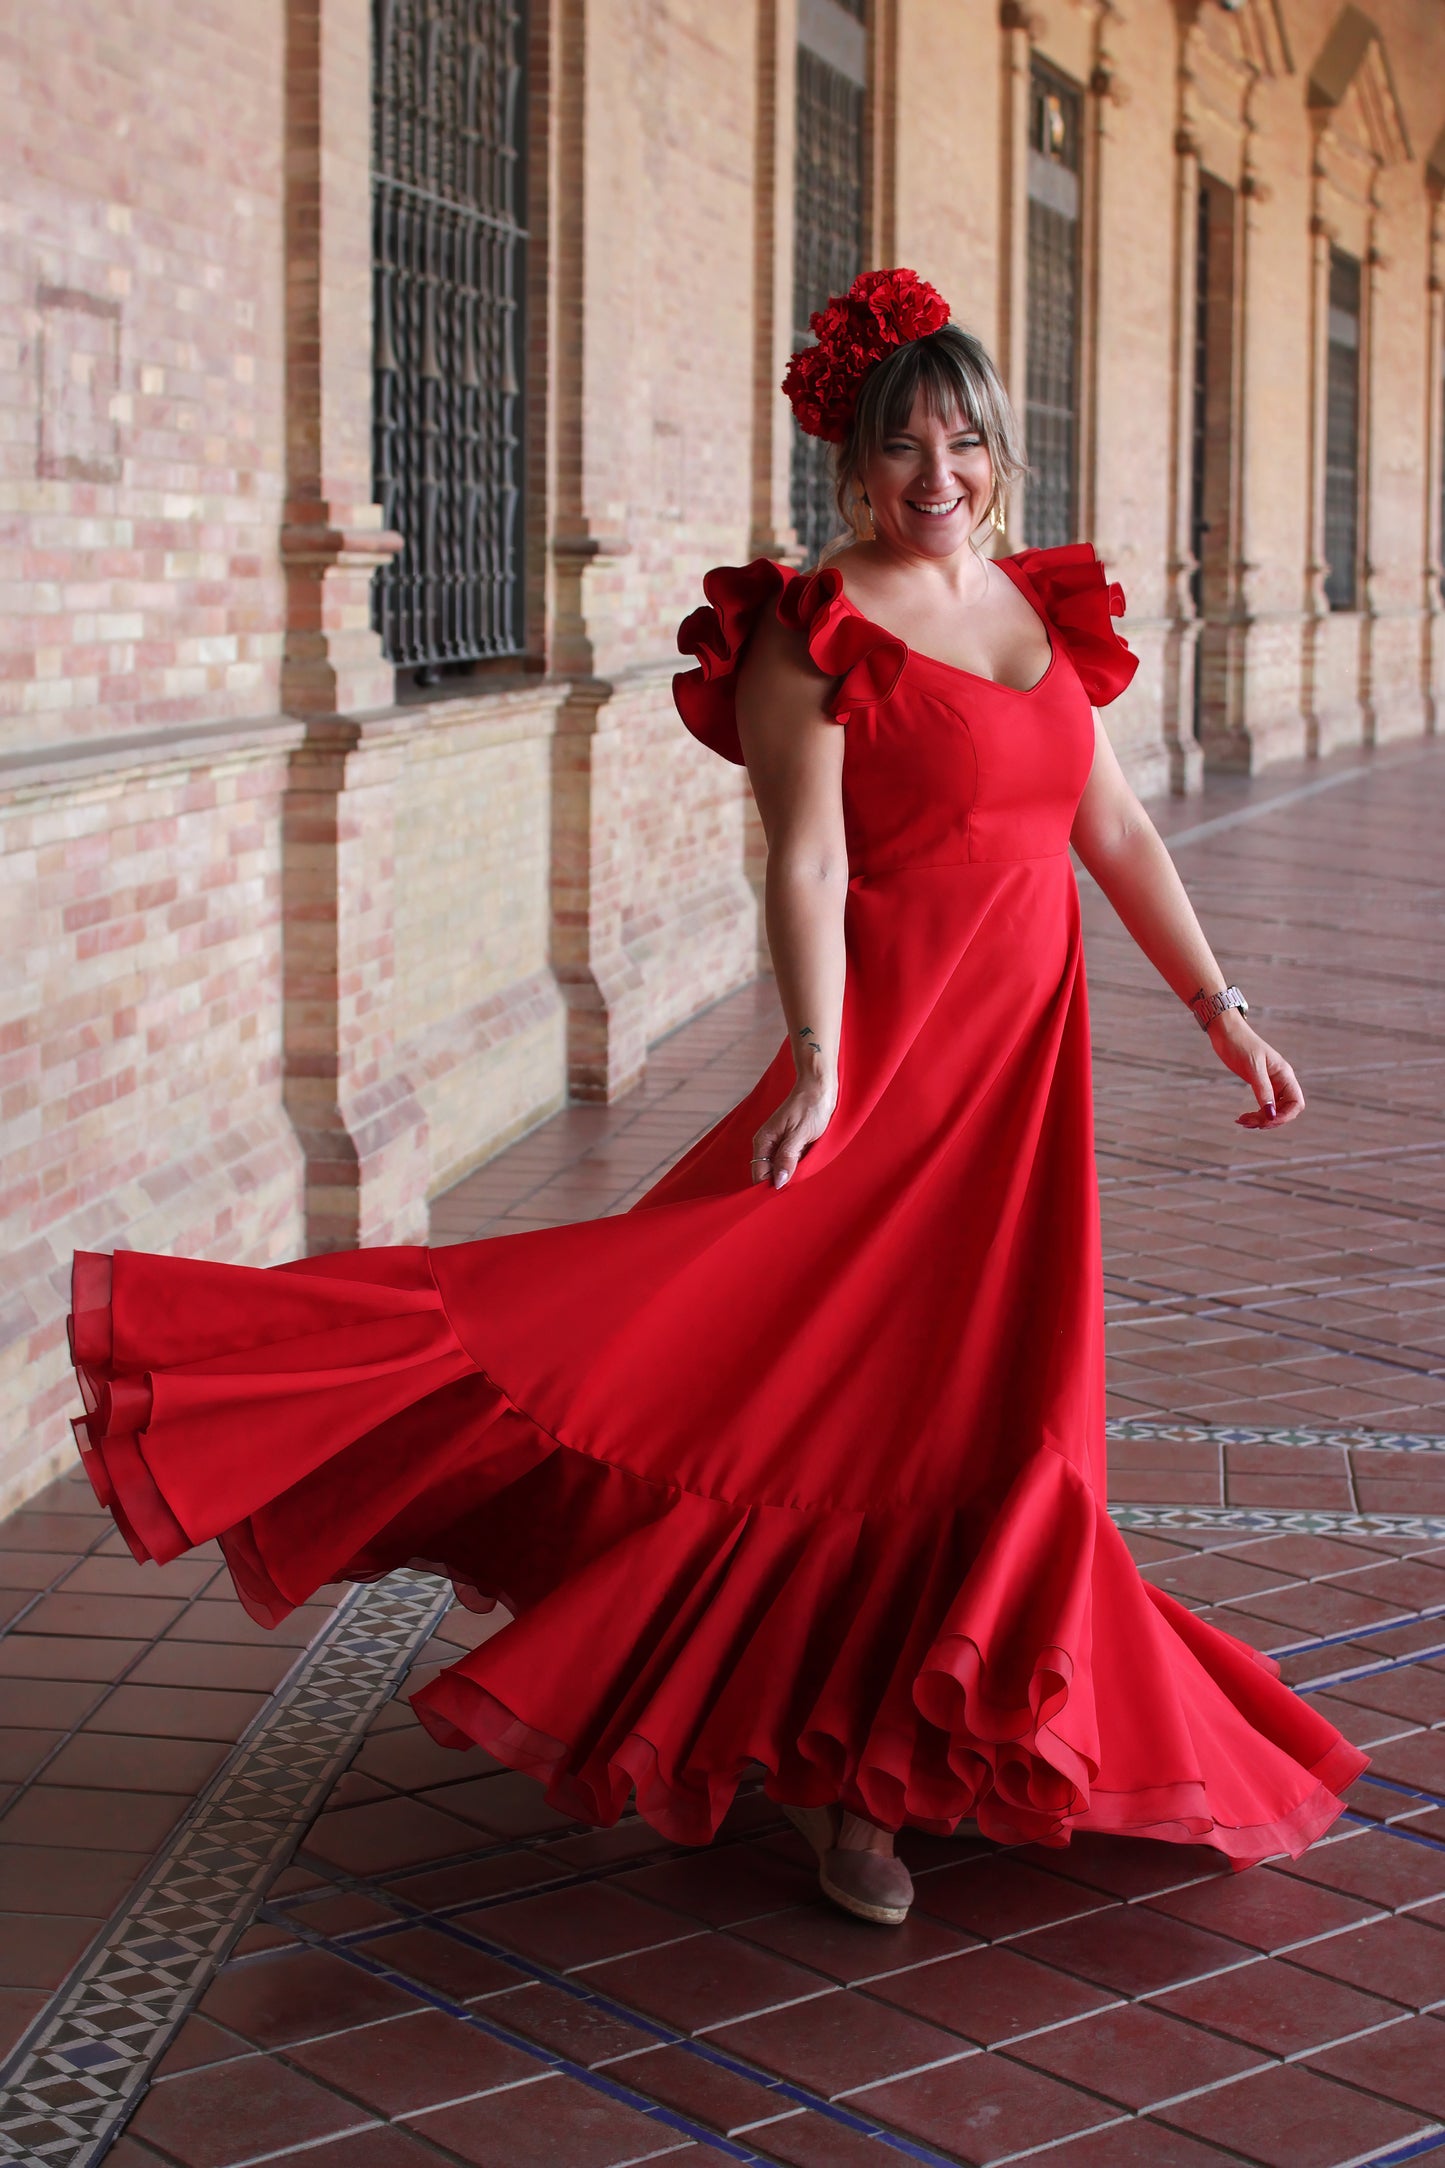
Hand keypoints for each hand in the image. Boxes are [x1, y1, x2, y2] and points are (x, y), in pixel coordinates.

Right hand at [751, 1078, 836, 1188]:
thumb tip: (778, 1181)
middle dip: (780, 1184)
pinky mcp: (791, 1144)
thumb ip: (788, 1157)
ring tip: (804, 1182)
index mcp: (764, 1141)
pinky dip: (797, 1168)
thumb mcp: (800, 1133)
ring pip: (780, 1169)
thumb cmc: (810, 1106)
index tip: (782, 1199)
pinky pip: (790, 1163)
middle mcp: (768, 1145)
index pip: (759, 1174)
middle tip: (796, 1193)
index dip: (769, 1187)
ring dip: (790, 1177)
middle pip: (769, 1174)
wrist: (820, 1087)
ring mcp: (780, 1145)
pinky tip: (807, 1171)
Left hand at [1206, 1011, 1304, 1129]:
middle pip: (1285, 1110)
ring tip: (1241, 1121)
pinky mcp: (1259, 1085)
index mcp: (1284, 1074)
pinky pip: (1264, 1106)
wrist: (1226, 1032)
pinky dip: (1255, 1114)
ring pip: (1273, 1111)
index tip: (1265, 1121)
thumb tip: (1271, 1114)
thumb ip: (1263, 1090)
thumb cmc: (1240, 1044)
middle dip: (1269, 1120)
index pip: (1296, 1103)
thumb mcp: (1252, 1068)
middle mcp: (1281, 1081)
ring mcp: (1271, 1084)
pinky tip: (1242, 1118)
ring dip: (1260, 1120)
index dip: (1285, 1116)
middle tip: (1248, 1122)